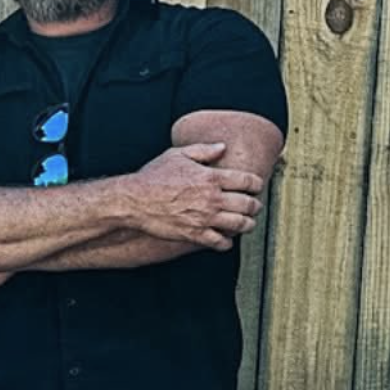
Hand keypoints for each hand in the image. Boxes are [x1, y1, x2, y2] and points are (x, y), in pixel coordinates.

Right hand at [125, 143, 265, 250]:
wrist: (133, 201)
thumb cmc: (152, 177)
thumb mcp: (177, 155)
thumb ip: (203, 150)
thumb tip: (222, 147)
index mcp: (211, 177)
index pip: (248, 181)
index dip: (256, 184)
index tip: (255, 187)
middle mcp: (212, 198)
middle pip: (249, 204)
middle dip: (255, 206)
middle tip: (253, 206)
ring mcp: (205, 218)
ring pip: (240, 224)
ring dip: (246, 224)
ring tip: (245, 223)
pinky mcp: (195, 234)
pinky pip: (220, 242)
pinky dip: (226, 242)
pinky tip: (224, 238)